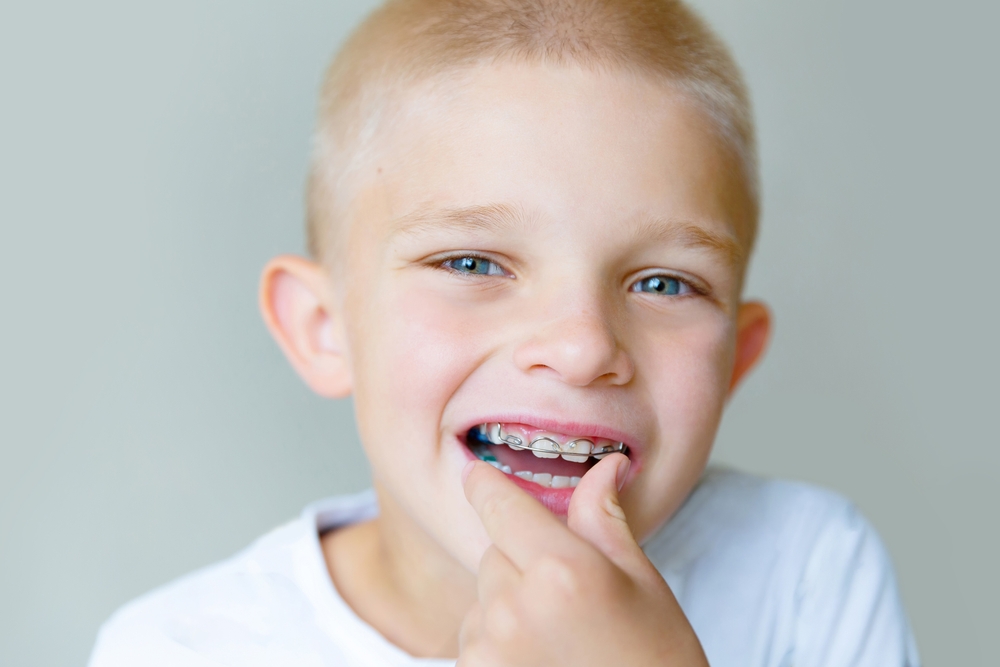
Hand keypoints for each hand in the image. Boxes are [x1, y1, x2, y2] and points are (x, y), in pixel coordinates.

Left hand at [458, 454, 708, 666]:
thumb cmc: (656, 661)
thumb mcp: (642, 584)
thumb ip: (605, 521)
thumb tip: (602, 467)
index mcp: (562, 571)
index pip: (500, 506)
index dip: (486, 485)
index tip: (477, 474)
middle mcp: (515, 607)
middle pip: (495, 552)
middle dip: (520, 559)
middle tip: (567, 593)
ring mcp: (489, 649)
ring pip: (482, 597)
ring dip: (506, 604)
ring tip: (559, 638)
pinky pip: (474, 639)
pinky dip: (497, 642)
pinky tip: (541, 661)